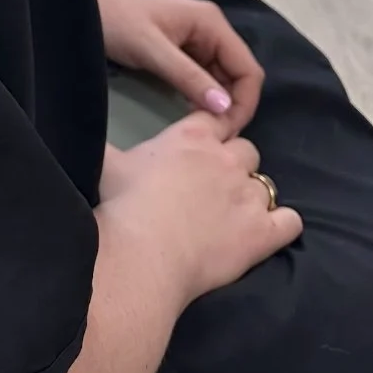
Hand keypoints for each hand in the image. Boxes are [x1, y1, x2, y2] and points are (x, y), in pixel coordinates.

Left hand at [93, 0, 263, 135]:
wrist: (81, 3)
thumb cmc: (115, 19)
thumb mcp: (151, 50)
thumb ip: (188, 77)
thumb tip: (225, 108)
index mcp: (211, 23)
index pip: (247, 69)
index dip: (244, 102)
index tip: (226, 131)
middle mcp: (210, 29)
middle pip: (237, 75)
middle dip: (231, 105)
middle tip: (214, 136)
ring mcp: (195, 39)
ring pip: (220, 79)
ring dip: (216, 103)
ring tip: (205, 130)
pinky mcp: (180, 49)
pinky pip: (202, 77)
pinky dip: (201, 96)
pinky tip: (192, 115)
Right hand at [99, 116, 302, 308]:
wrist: (144, 253)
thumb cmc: (121, 202)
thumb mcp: (105, 161)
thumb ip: (101, 141)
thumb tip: (82, 127)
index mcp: (191, 138)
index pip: (216, 120)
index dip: (213, 134)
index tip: (203, 150)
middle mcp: (226, 159)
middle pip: (247, 149)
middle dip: (235, 164)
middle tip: (213, 187)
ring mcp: (249, 196)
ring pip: (266, 184)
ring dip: (253, 196)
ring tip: (233, 214)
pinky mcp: (264, 233)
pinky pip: (290, 222)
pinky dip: (283, 225)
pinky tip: (268, 231)